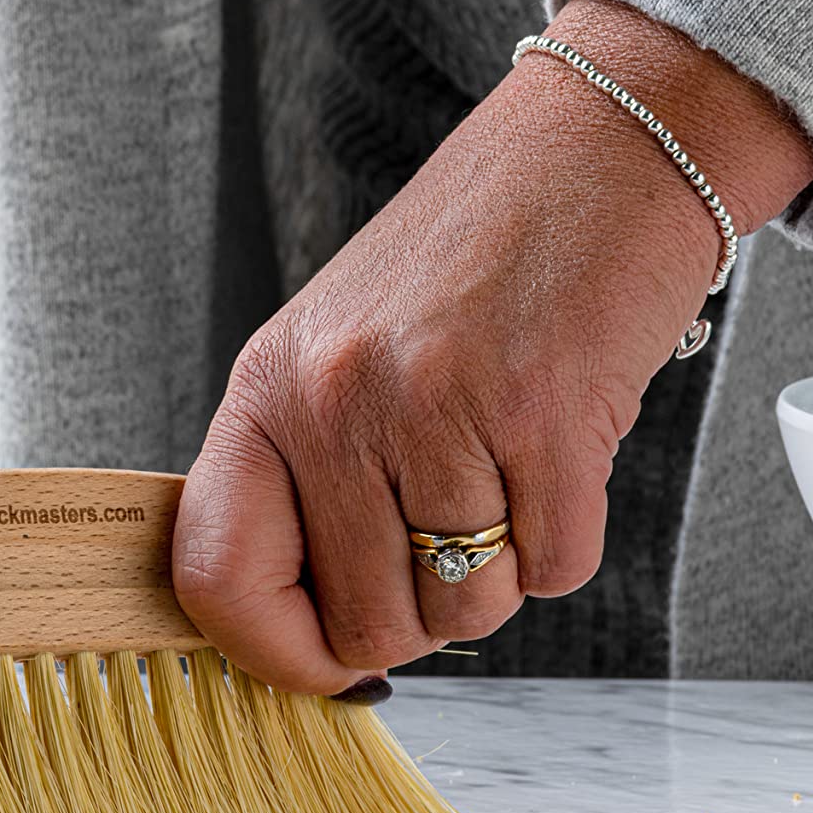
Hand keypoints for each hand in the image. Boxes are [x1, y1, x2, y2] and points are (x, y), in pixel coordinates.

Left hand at [171, 0, 812, 694]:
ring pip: (466, 610)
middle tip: (454, 526)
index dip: (274, 651)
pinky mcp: (544, 417)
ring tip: (505, 466)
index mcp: (267, 388)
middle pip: (365, 623)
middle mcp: (334, 399)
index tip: (325, 660)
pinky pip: (555, 571)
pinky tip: (558, 451)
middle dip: (420, 612)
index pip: (215, 576)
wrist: (597, 152)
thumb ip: (306, 478)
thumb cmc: (473, 260)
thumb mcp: (340, 352)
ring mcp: (435, 408)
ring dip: (500, 569)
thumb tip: (301, 634)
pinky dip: (566, 537)